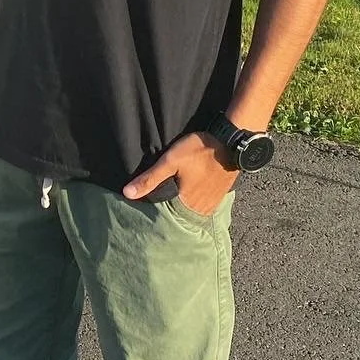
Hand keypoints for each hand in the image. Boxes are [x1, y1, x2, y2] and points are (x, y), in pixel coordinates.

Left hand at [123, 132, 237, 217]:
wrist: (232, 143)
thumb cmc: (200, 150)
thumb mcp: (171, 160)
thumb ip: (150, 179)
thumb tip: (127, 194)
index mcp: (186, 205)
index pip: (164, 217)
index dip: (154, 212)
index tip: (143, 208)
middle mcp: (200, 210)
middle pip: (178, 215)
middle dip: (167, 211)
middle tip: (157, 200)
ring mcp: (211, 205)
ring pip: (190, 211)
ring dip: (181, 207)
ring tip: (170, 197)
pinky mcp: (219, 198)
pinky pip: (202, 206)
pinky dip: (193, 203)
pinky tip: (187, 194)